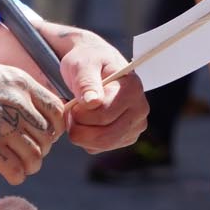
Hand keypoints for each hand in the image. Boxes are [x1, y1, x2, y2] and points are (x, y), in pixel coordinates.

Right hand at [0, 52, 67, 184]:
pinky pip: (16, 170)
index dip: (53, 126)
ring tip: (20, 165)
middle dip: (41, 148)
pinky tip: (10, 173)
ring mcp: (3, 125)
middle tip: (28, 151)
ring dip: (30, 165)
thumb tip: (29, 108)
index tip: (41, 133)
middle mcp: (18, 103)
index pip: (57, 111)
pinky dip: (17, 175)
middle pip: (49, 137)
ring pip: (36, 157)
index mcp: (21, 82)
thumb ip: (14, 90)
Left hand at [50, 27, 147, 152]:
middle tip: (69, 110)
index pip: (103, 115)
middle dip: (79, 126)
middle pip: (104, 135)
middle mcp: (140, 110)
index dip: (80, 112)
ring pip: (101, 145)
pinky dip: (85, 139)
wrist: (93, 66)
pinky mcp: (124, 138)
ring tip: (75, 113)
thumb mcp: (83, 64)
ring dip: (80, 133)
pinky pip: (98, 148)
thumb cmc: (87, 61)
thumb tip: (92, 101)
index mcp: (133, 88)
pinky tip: (84, 121)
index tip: (71, 101)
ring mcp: (134, 126)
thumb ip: (86, 81)